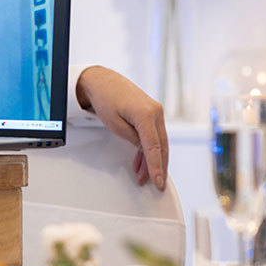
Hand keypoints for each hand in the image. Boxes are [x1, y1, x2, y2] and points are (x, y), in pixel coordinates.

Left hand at [75, 66, 167, 190]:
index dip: (157, 167)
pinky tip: (142, 162)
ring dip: (152, 160)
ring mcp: (156, 111)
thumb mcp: (115, 124)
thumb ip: (133, 139)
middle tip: (155, 184)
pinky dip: (148, 149)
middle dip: (158, 167)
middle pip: (161, 146)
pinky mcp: (152, 113)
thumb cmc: (105, 99)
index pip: (154, 147)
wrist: (103, 82)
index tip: (158, 181)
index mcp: (146, 114)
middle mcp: (156, 111)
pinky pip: (154, 135)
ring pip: (159, 142)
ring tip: (142, 176)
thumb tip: (146, 152)